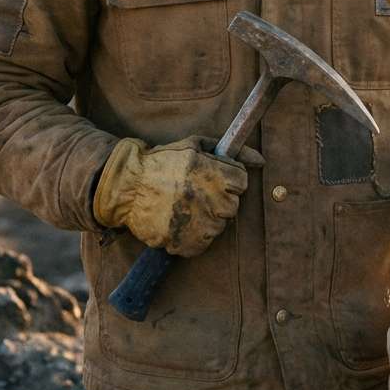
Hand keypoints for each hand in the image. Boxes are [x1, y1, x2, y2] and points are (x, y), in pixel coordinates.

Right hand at [93, 135, 262, 257]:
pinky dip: (195, 236)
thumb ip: (231, 151)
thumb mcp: (196, 145)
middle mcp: (204, 198)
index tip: (215, 179)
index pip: (241, 182)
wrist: (127, 187)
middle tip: (199, 194)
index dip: (229, 180)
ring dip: (208, 219)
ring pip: (219, 227)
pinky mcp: (182, 242)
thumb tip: (261, 160)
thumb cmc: (164, 162)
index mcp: (208, 171)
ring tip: (187, 207)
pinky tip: (181, 222)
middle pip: (232, 206)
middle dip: (220, 200)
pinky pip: (203, 244)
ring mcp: (194, 222)